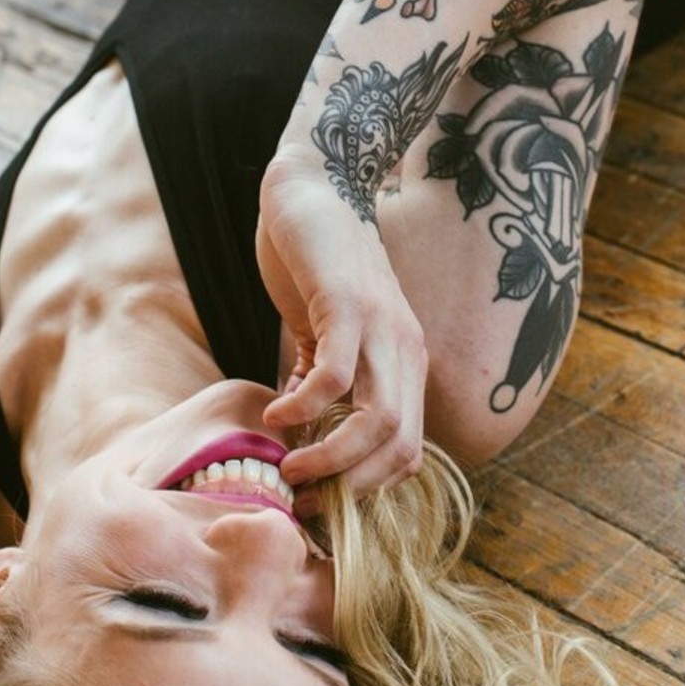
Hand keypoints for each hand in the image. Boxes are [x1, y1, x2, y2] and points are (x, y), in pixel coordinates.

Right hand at [256, 152, 427, 496]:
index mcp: (404, 364)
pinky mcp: (347, 304)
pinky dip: (305, 408)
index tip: (318, 499)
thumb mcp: (325, 333)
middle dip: (350, 488)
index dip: (366, 487)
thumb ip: (318, 379)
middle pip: (403, 449)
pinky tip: (275, 412)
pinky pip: (336, 374)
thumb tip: (298, 430)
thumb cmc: (316, 262)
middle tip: (303, 499)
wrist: (314, 187)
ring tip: (289, 468)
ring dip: (332, 459)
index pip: (409, 451)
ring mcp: (381, 328)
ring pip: (379, 421)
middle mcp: (405, 351)